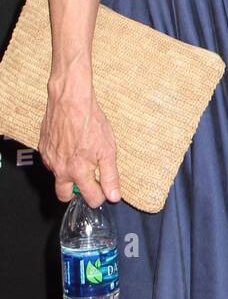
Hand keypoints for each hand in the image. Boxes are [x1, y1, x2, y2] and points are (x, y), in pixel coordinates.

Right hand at [39, 73, 121, 204]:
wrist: (70, 100)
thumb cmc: (90, 121)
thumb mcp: (108, 150)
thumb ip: (110, 176)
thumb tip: (114, 196)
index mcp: (78, 172)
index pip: (90, 198)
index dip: (100, 195)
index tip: (103, 189)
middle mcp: (60, 169)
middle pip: (64, 196)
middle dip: (76, 193)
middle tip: (87, 181)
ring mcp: (49, 159)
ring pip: (57, 177)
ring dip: (68, 173)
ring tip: (80, 156)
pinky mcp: (43, 148)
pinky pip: (50, 161)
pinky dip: (60, 158)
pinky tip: (70, 146)